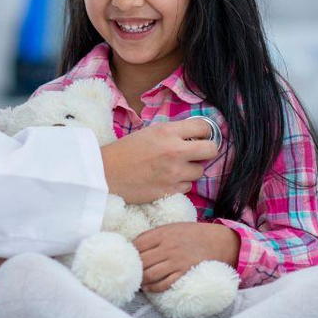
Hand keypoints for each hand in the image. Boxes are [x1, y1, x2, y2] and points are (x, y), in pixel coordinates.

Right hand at [100, 119, 217, 203]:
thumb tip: (194, 134)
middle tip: (197, 153)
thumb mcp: (149, 131)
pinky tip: (167, 179)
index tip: (201, 136)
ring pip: (200, 171)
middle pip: (212, 150)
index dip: (205, 131)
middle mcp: (175, 151)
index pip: (203, 127)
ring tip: (175, 168)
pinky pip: (188, 187)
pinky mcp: (170, 191)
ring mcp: (174, 173)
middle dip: (207, 150)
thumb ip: (172, 132)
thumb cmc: (125, 150)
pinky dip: (180, 184)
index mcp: (167, 132)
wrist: (106, 174)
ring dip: (191, 170)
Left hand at [133, 222, 240, 292]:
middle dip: (134, 268)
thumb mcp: (173, 227)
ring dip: (141, 280)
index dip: (129, 253)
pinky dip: (153, 288)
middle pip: (142, 260)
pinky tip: (149, 288)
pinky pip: (164, 283)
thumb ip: (155, 236)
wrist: (218, 241)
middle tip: (130, 273)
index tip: (127, 258)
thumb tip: (135, 246)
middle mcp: (167, 247)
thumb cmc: (193, 234)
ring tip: (137, 282)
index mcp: (162, 233)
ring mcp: (176, 261)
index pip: (137, 244)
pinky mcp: (184, 273)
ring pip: (150, 274)